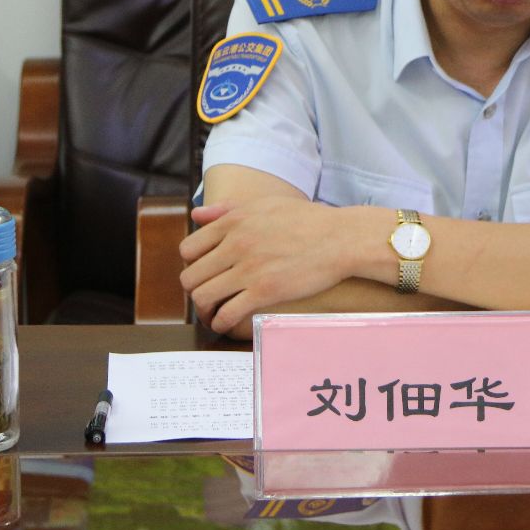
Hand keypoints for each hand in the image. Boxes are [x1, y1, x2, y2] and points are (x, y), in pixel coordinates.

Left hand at [180, 197, 374, 332]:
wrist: (341, 238)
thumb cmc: (307, 221)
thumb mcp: (264, 205)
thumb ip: (226, 210)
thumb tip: (195, 215)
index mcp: (233, 222)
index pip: (188, 249)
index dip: (192, 265)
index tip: (203, 274)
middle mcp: (236, 244)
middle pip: (191, 276)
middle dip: (194, 291)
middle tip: (206, 298)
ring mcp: (249, 269)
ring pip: (203, 296)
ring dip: (203, 310)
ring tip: (212, 314)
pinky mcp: (265, 291)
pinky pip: (227, 312)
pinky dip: (220, 322)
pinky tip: (224, 324)